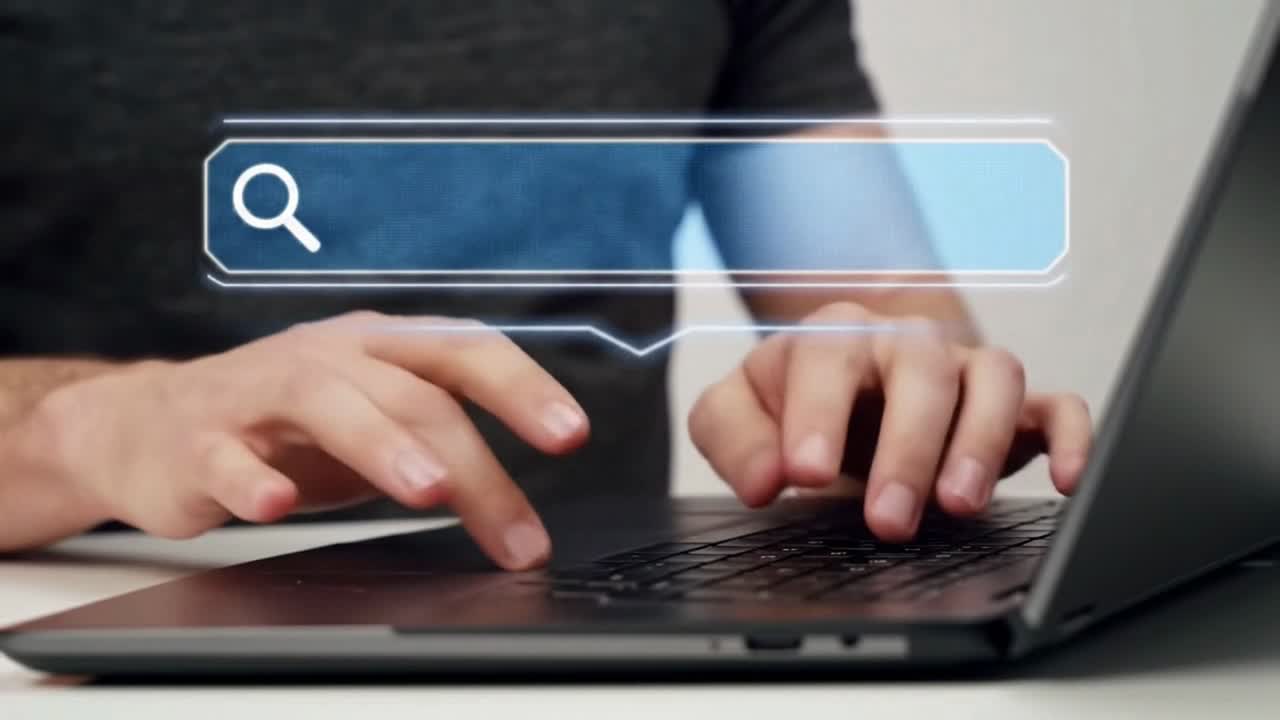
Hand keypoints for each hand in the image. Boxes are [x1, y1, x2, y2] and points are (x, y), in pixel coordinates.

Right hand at [8, 312, 587, 568]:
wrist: (154, 424)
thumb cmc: (288, 425)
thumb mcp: (376, 419)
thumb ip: (441, 442)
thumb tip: (521, 511)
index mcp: (380, 347)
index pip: (465, 352)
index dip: (522, 387)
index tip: (570, 434)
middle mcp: (327, 357)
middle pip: (411, 395)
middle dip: (474, 463)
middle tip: (517, 530)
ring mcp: (259, 393)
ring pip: (325, 402)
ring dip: (382, 445)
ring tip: (427, 489)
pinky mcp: (198, 440)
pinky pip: (226, 455)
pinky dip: (254, 479)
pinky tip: (279, 506)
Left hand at [688, 302, 1090, 541]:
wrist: (849, 392)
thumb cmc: (795, 405)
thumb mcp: (739, 415)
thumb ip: (736, 439)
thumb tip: (766, 479)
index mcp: (833, 340)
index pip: (827, 359)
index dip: (817, 414)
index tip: (806, 474)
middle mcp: (904, 345)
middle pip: (919, 371)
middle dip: (905, 448)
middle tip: (887, 519)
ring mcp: (963, 371)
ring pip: (993, 378)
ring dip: (979, 442)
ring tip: (957, 505)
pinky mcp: (1014, 408)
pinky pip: (1058, 406)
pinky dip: (1071, 437)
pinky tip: (1065, 480)